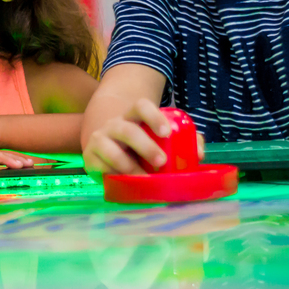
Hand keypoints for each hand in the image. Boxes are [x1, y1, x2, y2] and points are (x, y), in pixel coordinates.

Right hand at [82, 100, 202, 177]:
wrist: (106, 149)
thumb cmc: (140, 146)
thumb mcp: (157, 139)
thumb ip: (182, 141)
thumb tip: (199, 154)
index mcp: (134, 116)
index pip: (140, 106)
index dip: (153, 116)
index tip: (166, 133)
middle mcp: (115, 124)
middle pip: (127, 129)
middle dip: (144, 146)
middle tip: (161, 162)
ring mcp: (99, 139)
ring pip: (109, 148)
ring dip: (128, 164)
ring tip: (143, 178)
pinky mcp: (90, 157)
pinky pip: (101, 167)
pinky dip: (114, 175)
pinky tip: (125, 182)